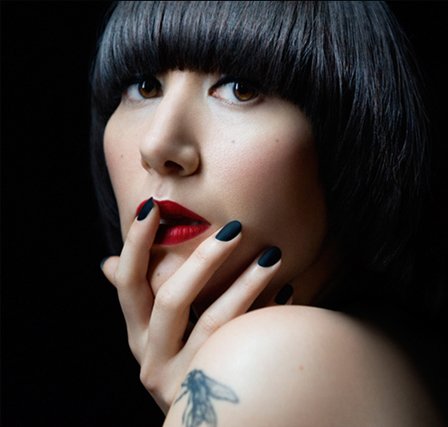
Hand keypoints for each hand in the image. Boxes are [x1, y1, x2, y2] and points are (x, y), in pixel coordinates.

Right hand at [101, 199, 286, 412]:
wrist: (197, 420)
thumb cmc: (176, 358)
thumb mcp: (151, 331)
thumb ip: (137, 296)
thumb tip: (107, 264)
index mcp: (137, 330)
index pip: (128, 281)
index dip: (136, 244)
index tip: (154, 207)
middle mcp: (149, 354)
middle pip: (171, 298)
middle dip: (203, 260)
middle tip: (236, 229)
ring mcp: (177, 377)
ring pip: (212, 322)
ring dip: (245, 284)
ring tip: (273, 256)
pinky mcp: (206, 390)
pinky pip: (240, 345)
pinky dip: (263, 314)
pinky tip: (286, 292)